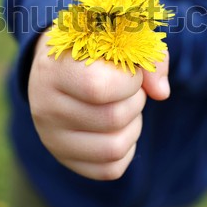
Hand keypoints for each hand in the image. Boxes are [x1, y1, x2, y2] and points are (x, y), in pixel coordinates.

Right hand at [28, 33, 169, 180]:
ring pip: (114, 148)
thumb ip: (146, 56)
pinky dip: (126, 147)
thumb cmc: (94, 49)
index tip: (130, 70)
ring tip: (123, 104)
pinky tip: (118, 126)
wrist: (59, 66)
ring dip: (133, 125)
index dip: (129, 81)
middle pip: (113, 119)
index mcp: (54, 68)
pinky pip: (111, 168)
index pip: (98, 87)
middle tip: (128, 87)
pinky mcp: (65, 158)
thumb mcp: (118, 38)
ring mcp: (51, 137)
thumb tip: (161, 93)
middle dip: (135, 100)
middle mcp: (44, 106)